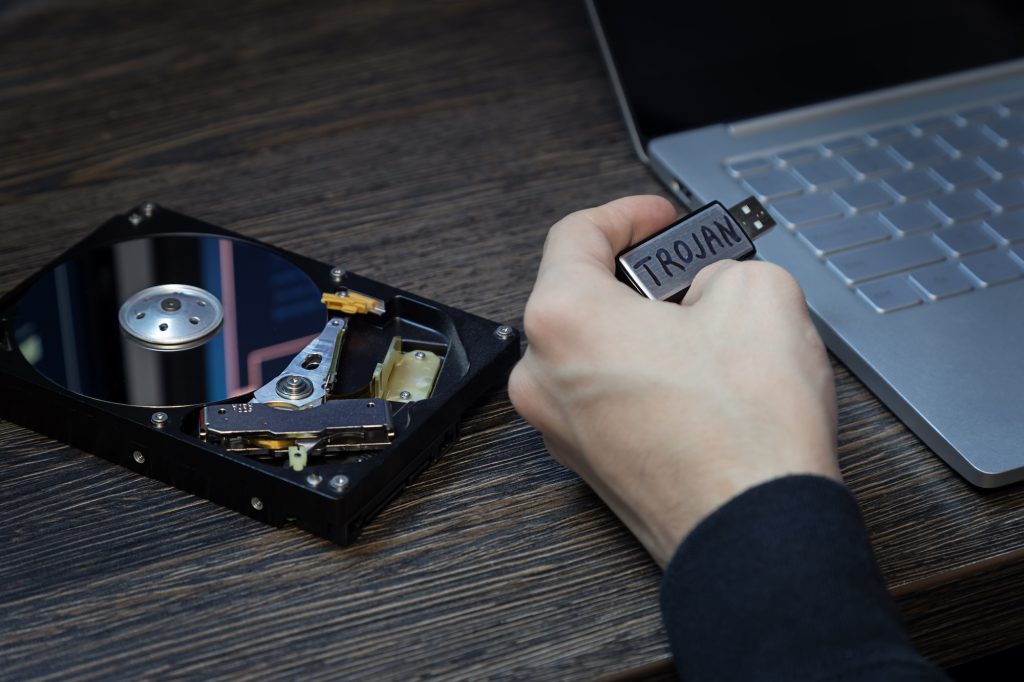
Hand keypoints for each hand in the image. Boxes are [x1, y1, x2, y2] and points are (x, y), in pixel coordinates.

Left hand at [508, 195, 840, 566]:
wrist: (756, 533)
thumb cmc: (745, 432)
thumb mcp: (759, 294)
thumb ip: (721, 265)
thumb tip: (709, 284)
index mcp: (563, 320)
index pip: (576, 234)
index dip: (628, 214)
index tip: (659, 219)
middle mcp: (543, 376)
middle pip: (579, 295)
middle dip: (639, 277)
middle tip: (691, 275)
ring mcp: (559, 426)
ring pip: (593, 349)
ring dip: (641, 329)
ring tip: (703, 333)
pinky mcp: (587, 462)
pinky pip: (604, 395)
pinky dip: (640, 376)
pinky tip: (695, 383)